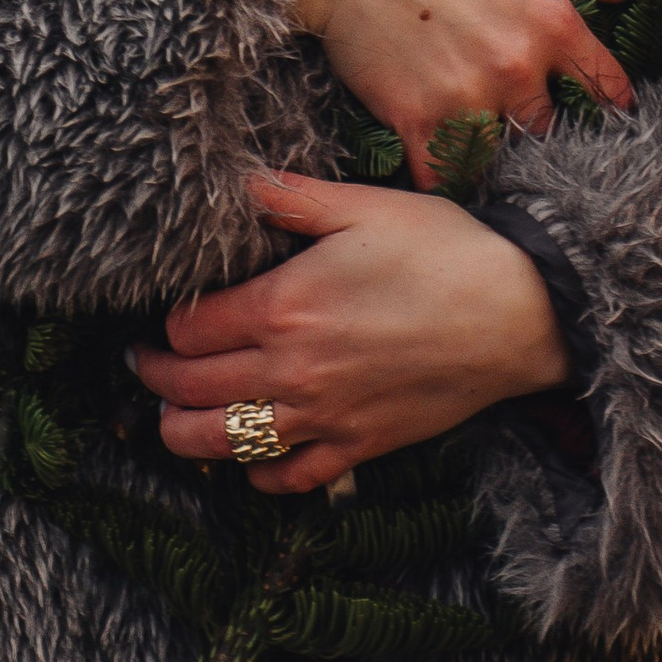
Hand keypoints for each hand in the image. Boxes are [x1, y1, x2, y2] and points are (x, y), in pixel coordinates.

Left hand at [132, 170, 570, 494]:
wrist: (520, 314)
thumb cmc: (445, 250)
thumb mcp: (364, 206)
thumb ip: (291, 196)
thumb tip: (237, 182)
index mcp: (284, 306)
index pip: (188, 330)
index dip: (164, 324)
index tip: (160, 317)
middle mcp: (292, 370)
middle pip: (190, 391)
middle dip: (155, 379)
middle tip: (142, 364)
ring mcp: (323, 416)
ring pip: (223, 446)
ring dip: (184, 434)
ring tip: (172, 417)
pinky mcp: (359, 447)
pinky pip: (289, 478)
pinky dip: (258, 475)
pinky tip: (250, 459)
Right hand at [288, 0, 632, 183]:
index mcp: (549, 17)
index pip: (604, 81)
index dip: (609, 100)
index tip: (607, 114)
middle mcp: (516, 65)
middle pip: (550, 125)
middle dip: (541, 125)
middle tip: (528, 125)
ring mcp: (467, 97)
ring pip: (502, 152)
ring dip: (496, 151)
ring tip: (488, 147)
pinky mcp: (418, 119)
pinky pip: (445, 172)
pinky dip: (447, 174)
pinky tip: (446, 165)